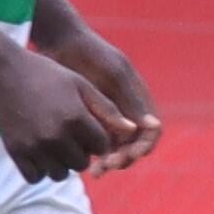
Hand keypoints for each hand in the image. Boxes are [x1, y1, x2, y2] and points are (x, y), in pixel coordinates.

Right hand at [0, 45, 134, 184]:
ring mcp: (34, 146)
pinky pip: (35, 177)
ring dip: (61, 164)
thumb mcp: (80, 85)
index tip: (87, 129)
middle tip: (69, 137)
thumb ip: (106, 109)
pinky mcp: (16, 151)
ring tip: (54, 146)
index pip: (102, 146)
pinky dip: (40, 170)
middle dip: (80, 153)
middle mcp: (56, 135)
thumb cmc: (45, 74)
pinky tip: (39, 154)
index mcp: (76, 117)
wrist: (1, 71)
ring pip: (59, 174)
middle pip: (82, 164)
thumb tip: (131, 131)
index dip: (98, 139)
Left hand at [36, 27, 163, 172]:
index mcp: (139, 100)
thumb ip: (130, 101)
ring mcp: (107, 116)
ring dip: (109, 162)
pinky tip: (80, 161)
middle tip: (106, 167)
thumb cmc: (92, 54)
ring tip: (94, 171)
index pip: (150, 133)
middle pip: (133, 145)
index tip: (129, 156)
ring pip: (114, 149)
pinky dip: (92, 155)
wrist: (61, 43)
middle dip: (123, 158)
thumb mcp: (113, 75)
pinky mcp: (87, 119)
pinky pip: (95, 144)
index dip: (143, 146)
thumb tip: (152, 127)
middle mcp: (126, 112)